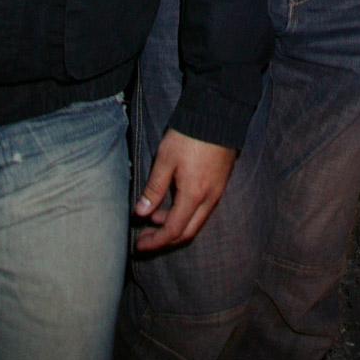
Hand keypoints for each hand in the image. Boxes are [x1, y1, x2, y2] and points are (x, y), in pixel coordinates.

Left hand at [132, 129, 235, 252]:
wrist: (217, 115)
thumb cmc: (189, 136)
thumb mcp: (165, 160)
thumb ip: (153, 188)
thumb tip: (141, 212)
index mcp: (194, 195)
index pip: (173, 230)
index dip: (155, 241)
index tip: (139, 244)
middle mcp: (209, 199)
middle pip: (187, 232)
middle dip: (164, 239)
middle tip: (145, 236)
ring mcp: (218, 191)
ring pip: (196, 221)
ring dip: (175, 225)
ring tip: (155, 216)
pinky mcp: (221, 183)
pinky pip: (203, 209)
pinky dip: (186, 214)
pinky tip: (173, 202)